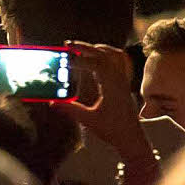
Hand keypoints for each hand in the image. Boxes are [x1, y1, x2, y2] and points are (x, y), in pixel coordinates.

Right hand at [61, 41, 147, 158]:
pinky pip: (119, 61)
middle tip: (67, 45)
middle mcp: (119, 81)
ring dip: (96, 48)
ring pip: (114, 55)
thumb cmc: (113, 131)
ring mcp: (123, 81)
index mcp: (113, 88)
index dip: (80, 58)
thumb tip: (52, 102)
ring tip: (80, 48)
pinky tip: (96, 56)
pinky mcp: (123, 84)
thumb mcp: (89, 121)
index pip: (98, 64)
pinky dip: (107, 54)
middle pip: (105, 54)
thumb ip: (71, 110)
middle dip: (86, 47)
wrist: (132, 140)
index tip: (65, 60)